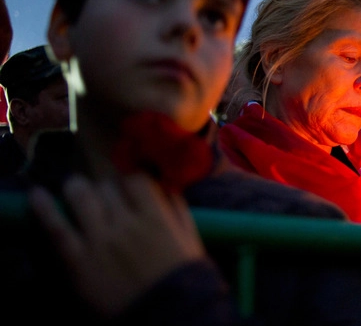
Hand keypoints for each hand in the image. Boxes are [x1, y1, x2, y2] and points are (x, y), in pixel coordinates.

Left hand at [29, 173, 206, 316]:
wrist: (167, 316)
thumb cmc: (184, 280)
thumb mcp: (190, 240)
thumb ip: (179, 211)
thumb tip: (167, 189)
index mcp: (155, 217)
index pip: (135, 180)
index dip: (128, 182)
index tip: (127, 190)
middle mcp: (126, 223)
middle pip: (106, 187)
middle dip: (104, 188)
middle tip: (103, 198)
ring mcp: (100, 241)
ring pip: (81, 198)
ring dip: (77, 189)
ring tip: (75, 191)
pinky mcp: (78, 261)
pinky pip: (57, 229)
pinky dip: (45, 209)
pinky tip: (38, 195)